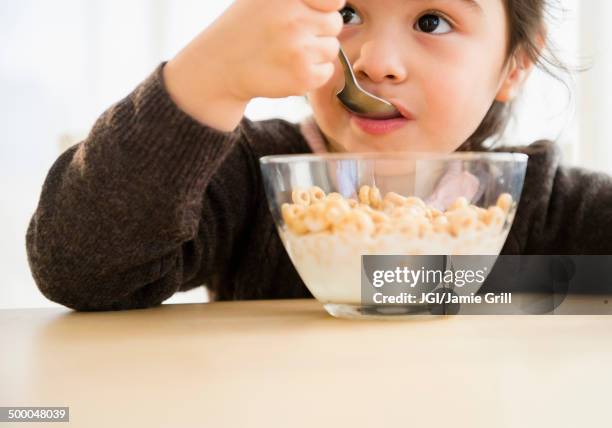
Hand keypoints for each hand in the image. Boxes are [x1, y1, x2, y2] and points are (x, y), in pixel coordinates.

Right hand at [164, 0, 344, 130]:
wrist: (221, 66)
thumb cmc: (245, 28)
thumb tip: (337, 1)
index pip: (334, 0)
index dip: (325, 8)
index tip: (311, 14)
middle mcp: (294, 21)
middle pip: (335, 23)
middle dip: (319, 29)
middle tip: (293, 36)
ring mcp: (299, 51)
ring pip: (332, 48)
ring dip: (316, 52)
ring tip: (289, 52)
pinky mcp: (302, 77)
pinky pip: (327, 71)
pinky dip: (313, 72)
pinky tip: (290, 67)